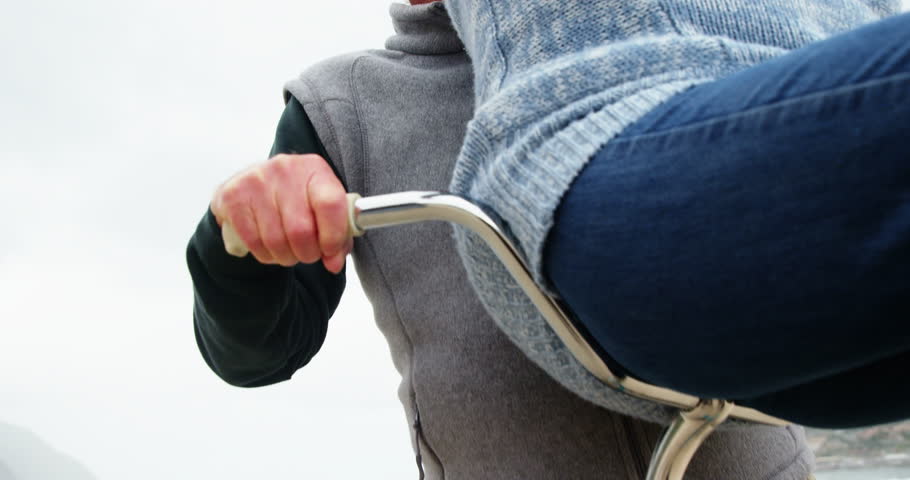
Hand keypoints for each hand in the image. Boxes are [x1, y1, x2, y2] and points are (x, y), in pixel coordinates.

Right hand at [210, 153, 351, 272]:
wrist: (255, 186)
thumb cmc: (297, 199)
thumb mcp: (322, 208)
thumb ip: (338, 235)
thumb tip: (334, 263)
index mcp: (314, 169)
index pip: (331, 204)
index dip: (333, 236)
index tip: (330, 251)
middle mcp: (285, 169)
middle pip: (301, 230)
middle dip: (308, 253)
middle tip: (308, 255)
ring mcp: (256, 181)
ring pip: (276, 241)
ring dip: (286, 257)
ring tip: (289, 252)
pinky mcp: (233, 196)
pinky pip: (253, 242)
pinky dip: (265, 255)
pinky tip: (270, 249)